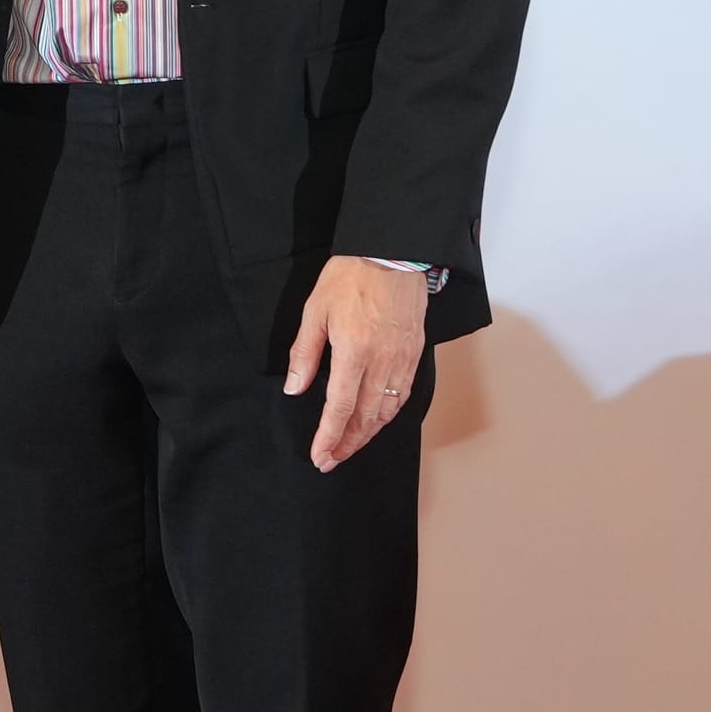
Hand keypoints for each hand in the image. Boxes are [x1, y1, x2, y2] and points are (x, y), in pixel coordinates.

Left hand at [285, 256, 432, 470]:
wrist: (392, 251)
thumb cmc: (349, 276)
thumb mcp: (315, 309)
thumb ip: (304, 352)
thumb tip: (294, 388)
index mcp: (354, 351)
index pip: (340, 407)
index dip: (329, 436)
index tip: (319, 456)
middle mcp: (382, 361)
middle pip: (366, 416)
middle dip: (348, 443)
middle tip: (331, 460)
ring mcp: (402, 358)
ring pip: (387, 409)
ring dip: (369, 433)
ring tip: (350, 446)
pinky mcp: (416, 352)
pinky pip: (404, 393)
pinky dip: (389, 414)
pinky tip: (377, 420)